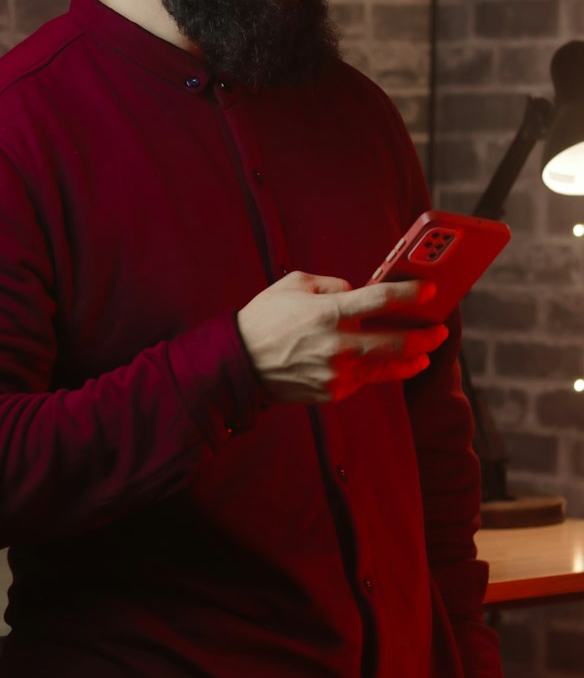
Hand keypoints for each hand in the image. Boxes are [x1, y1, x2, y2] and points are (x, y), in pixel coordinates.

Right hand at [235, 272, 446, 404]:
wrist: (238, 363)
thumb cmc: (265, 318)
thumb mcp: (294, 285)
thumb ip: (332, 285)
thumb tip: (357, 292)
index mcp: (328, 312)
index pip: (381, 299)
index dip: (411, 293)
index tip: (432, 290)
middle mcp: (337, 344)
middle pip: (395, 341)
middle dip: (424, 336)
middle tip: (439, 331)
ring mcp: (336, 372)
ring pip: (385, 367)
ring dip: (409, 361)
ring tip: (423, 356)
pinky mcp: (332, 392)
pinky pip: (360, 379)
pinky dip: (370, 371)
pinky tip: (379, 365)